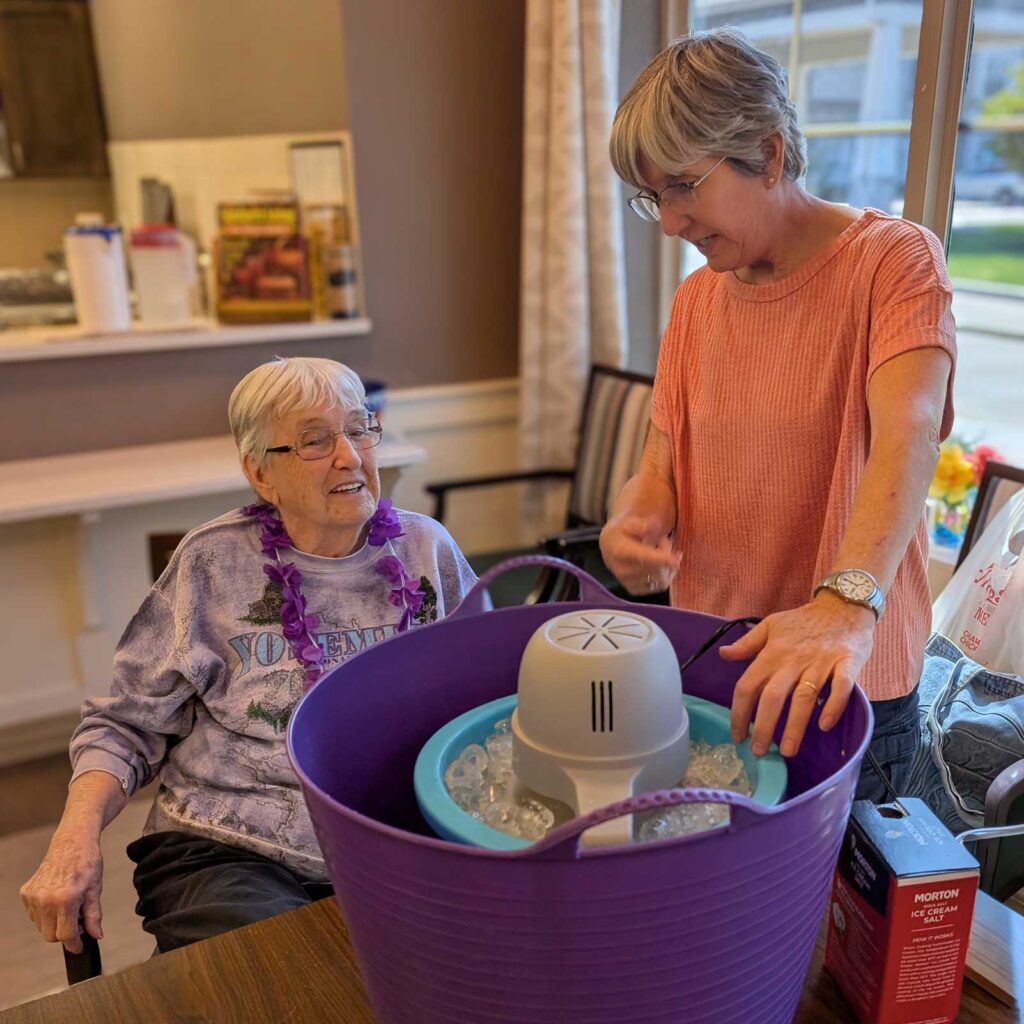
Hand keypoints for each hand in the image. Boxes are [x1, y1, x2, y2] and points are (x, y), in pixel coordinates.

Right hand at [20, 828, 103, 952]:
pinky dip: (45, 914)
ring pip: (41, 927)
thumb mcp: (95, 890)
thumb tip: (96, 936)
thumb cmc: (87, 863)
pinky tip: (56, 899)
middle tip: (77, 920)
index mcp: (65, 900)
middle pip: (51, 936)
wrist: (72, 842)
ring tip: (68, 906)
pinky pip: (34, 915)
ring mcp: (33, 896)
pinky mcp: (26, 893)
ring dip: (54, 923)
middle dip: (64, 934)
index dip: (74, 944)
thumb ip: (94, 916)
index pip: (66, 935)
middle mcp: (45, 900)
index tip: (79, 947)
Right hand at [599, 513, 679, 594]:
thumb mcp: (629, 522)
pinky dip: (667, 575)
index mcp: (620, 551)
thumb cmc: (622, 532)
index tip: (676, 560)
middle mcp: (623, 570)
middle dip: (667, 553)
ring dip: (669, 564)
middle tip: (664, 540)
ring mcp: (628, 582)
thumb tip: (654, 523)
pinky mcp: (635, 590)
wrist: (609, 547)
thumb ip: (642, 524)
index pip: (644, 557)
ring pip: (662, 578)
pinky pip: (660, 586)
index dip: (662, 559)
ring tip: (661, 550)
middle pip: (657, 567)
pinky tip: (663, 564)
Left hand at [720, 593, 875, 757]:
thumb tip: (724, 654)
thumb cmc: (805, 620)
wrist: (844, 606)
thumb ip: (748, 644)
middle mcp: (794, 660)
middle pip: (773, 696)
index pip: (749, 685)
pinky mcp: (847, 664)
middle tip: (758, 751)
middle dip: (763, 726)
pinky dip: (833, 706)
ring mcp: (821, 663)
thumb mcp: (771, 625)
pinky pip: (841, 687)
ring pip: (804, 697)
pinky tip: (824, 725)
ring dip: (794, 726)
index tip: (737, 734)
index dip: (739, 711)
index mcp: (773, 652)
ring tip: (787, 751)